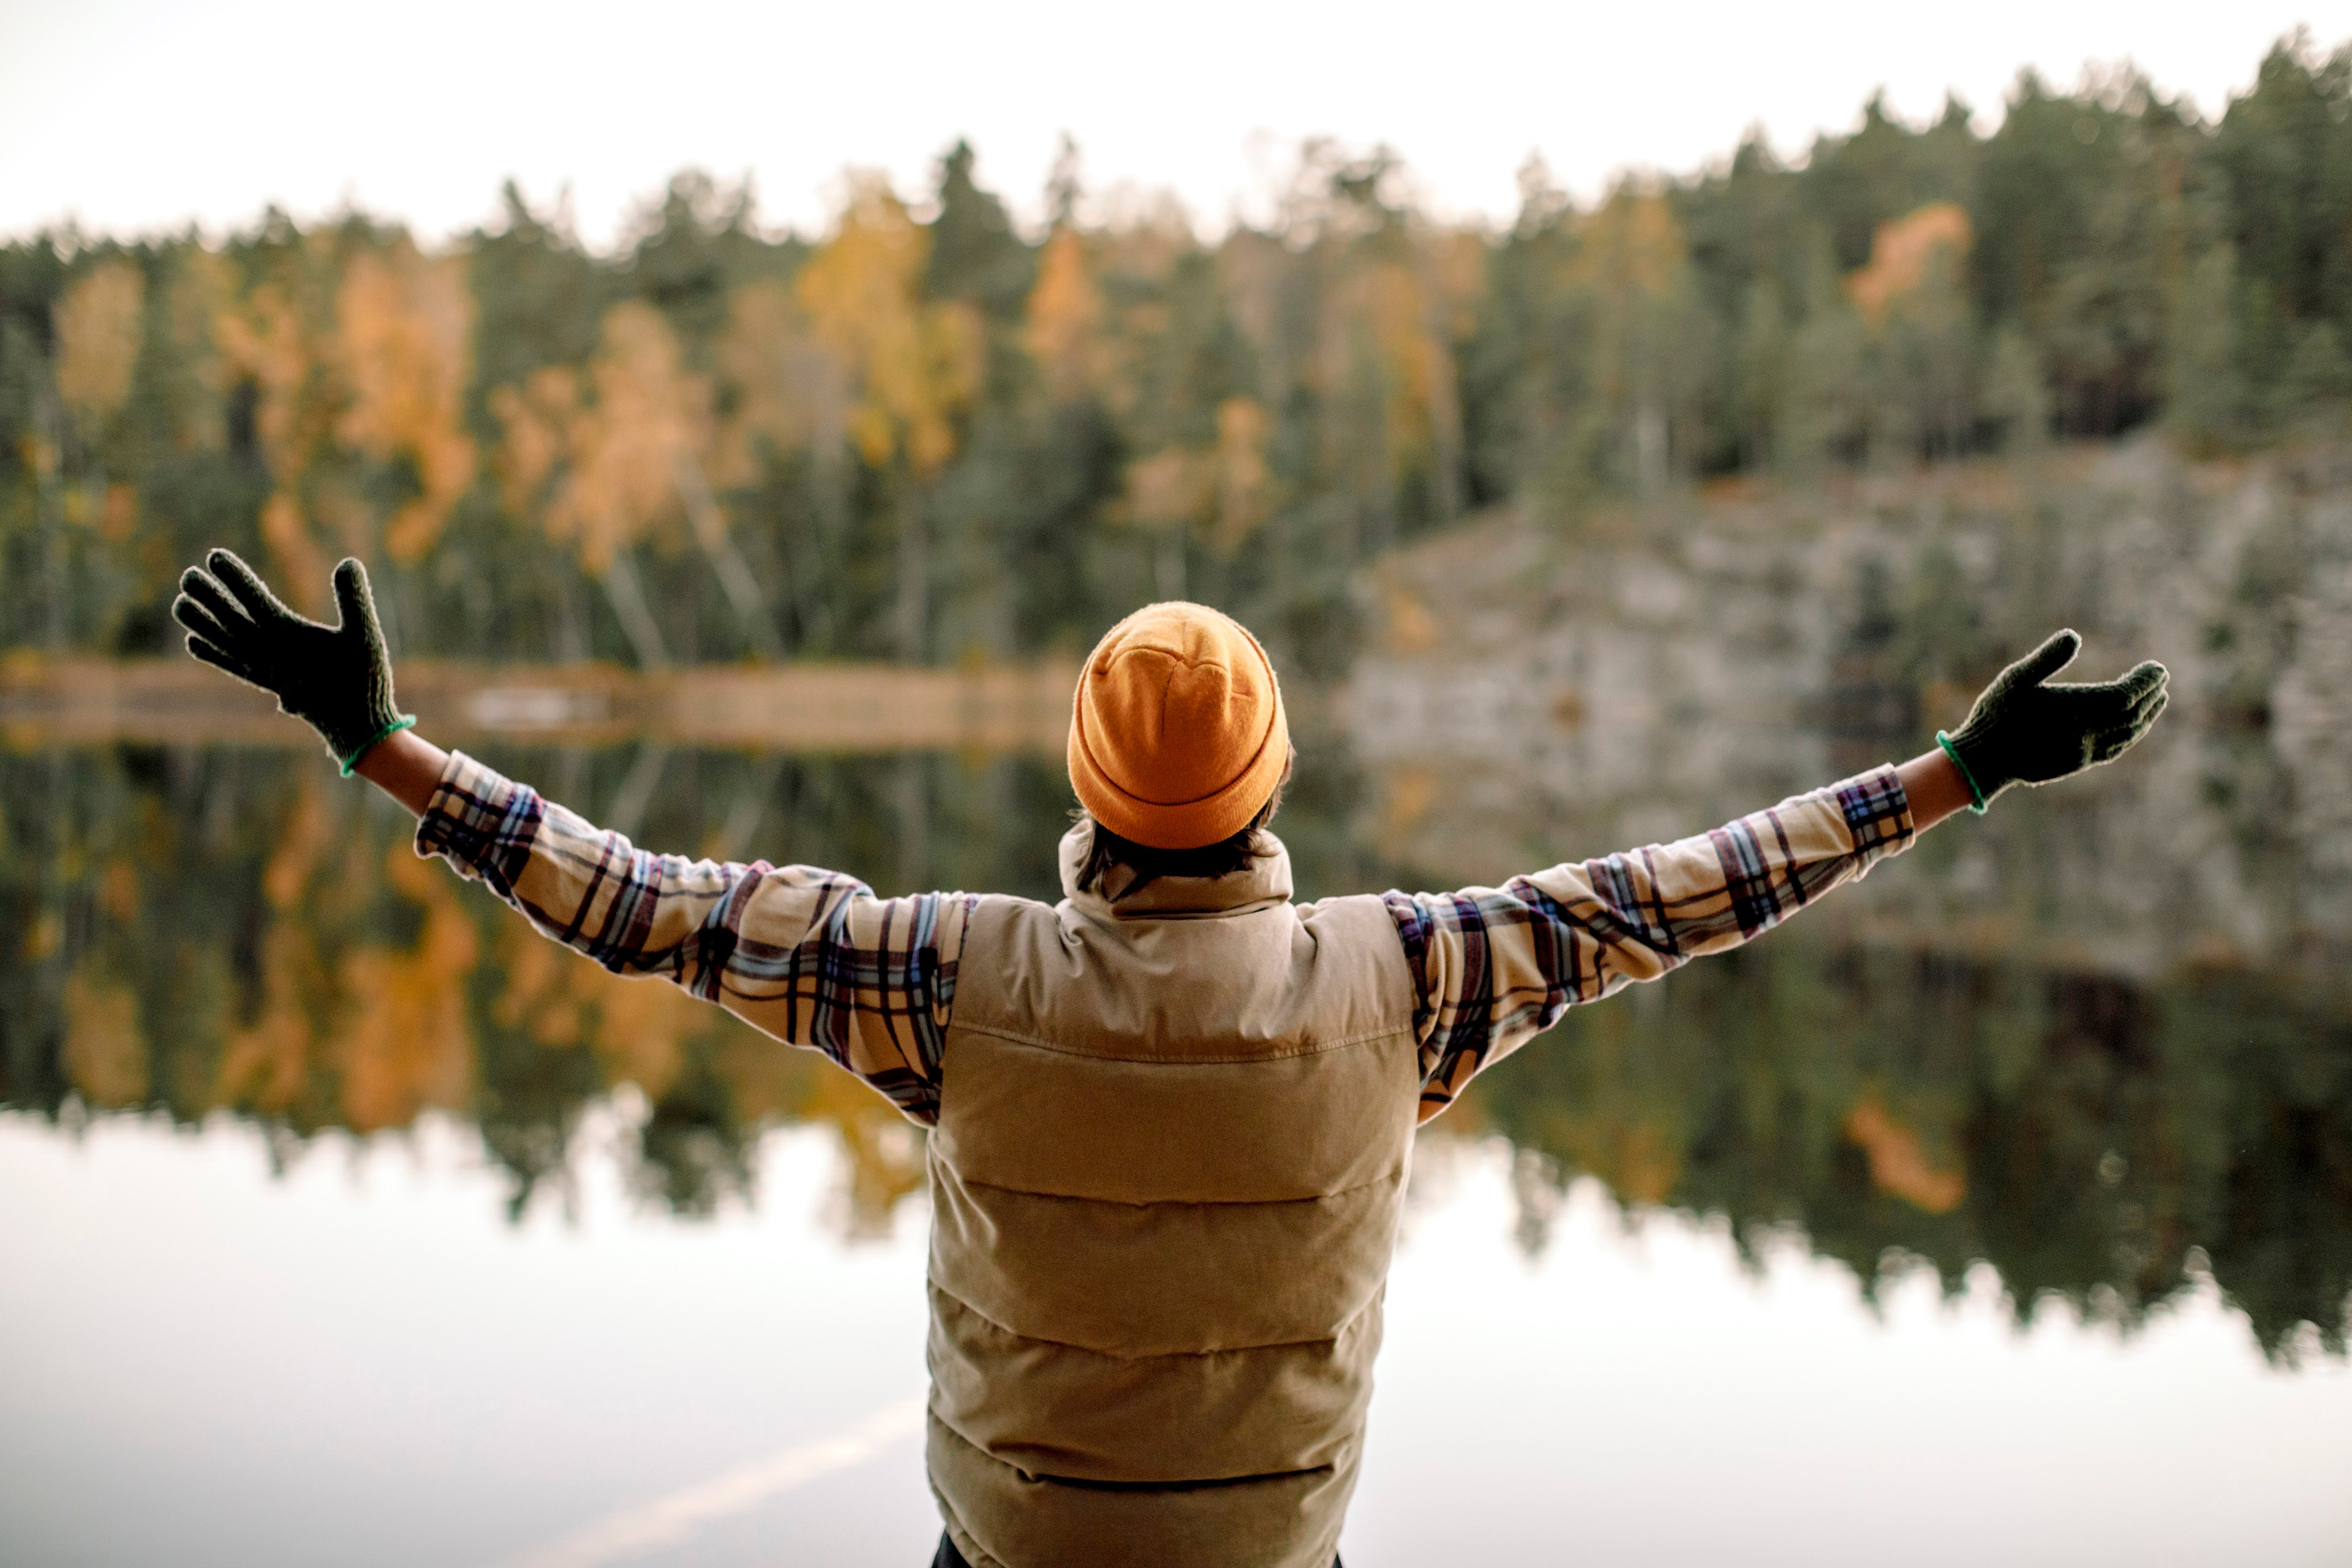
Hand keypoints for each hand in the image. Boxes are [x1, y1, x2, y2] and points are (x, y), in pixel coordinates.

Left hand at [172, 549, 413, 773]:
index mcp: (289, 637)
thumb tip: (349, 561)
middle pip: (228, 619)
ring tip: (179, 603)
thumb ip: (354, 599)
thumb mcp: (366, 635)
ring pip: (223, 642)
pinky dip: (210, 653)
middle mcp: (268, 653)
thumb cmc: (363, 678)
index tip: (213, 556)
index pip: (253, 599)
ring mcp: (262, 670)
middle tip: (187, 576)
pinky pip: (230, 666)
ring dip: (200, 623)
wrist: (355, 726)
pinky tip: (192, 642)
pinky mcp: (265, 684)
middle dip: (207, 596)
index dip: (233, 577)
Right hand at [1942, 630, 2168, 807]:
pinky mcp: (2077, 763)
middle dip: (2150, 696)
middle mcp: (2085, 733)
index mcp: (2074, 710)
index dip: (2145, 682)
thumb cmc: (1995, 714)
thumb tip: (2074, 635)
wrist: (1982, 760)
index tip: (2158, 668)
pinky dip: (2131, 735)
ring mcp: (2083, 751)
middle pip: (2132, 714)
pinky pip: (2115, 749)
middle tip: (2161, 679)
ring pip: (2128, 735)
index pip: (2125, 695)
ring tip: (2158, 701)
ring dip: (2146, 717)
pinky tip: (2133, 728)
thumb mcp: (2015, 679)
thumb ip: (2046, 657)